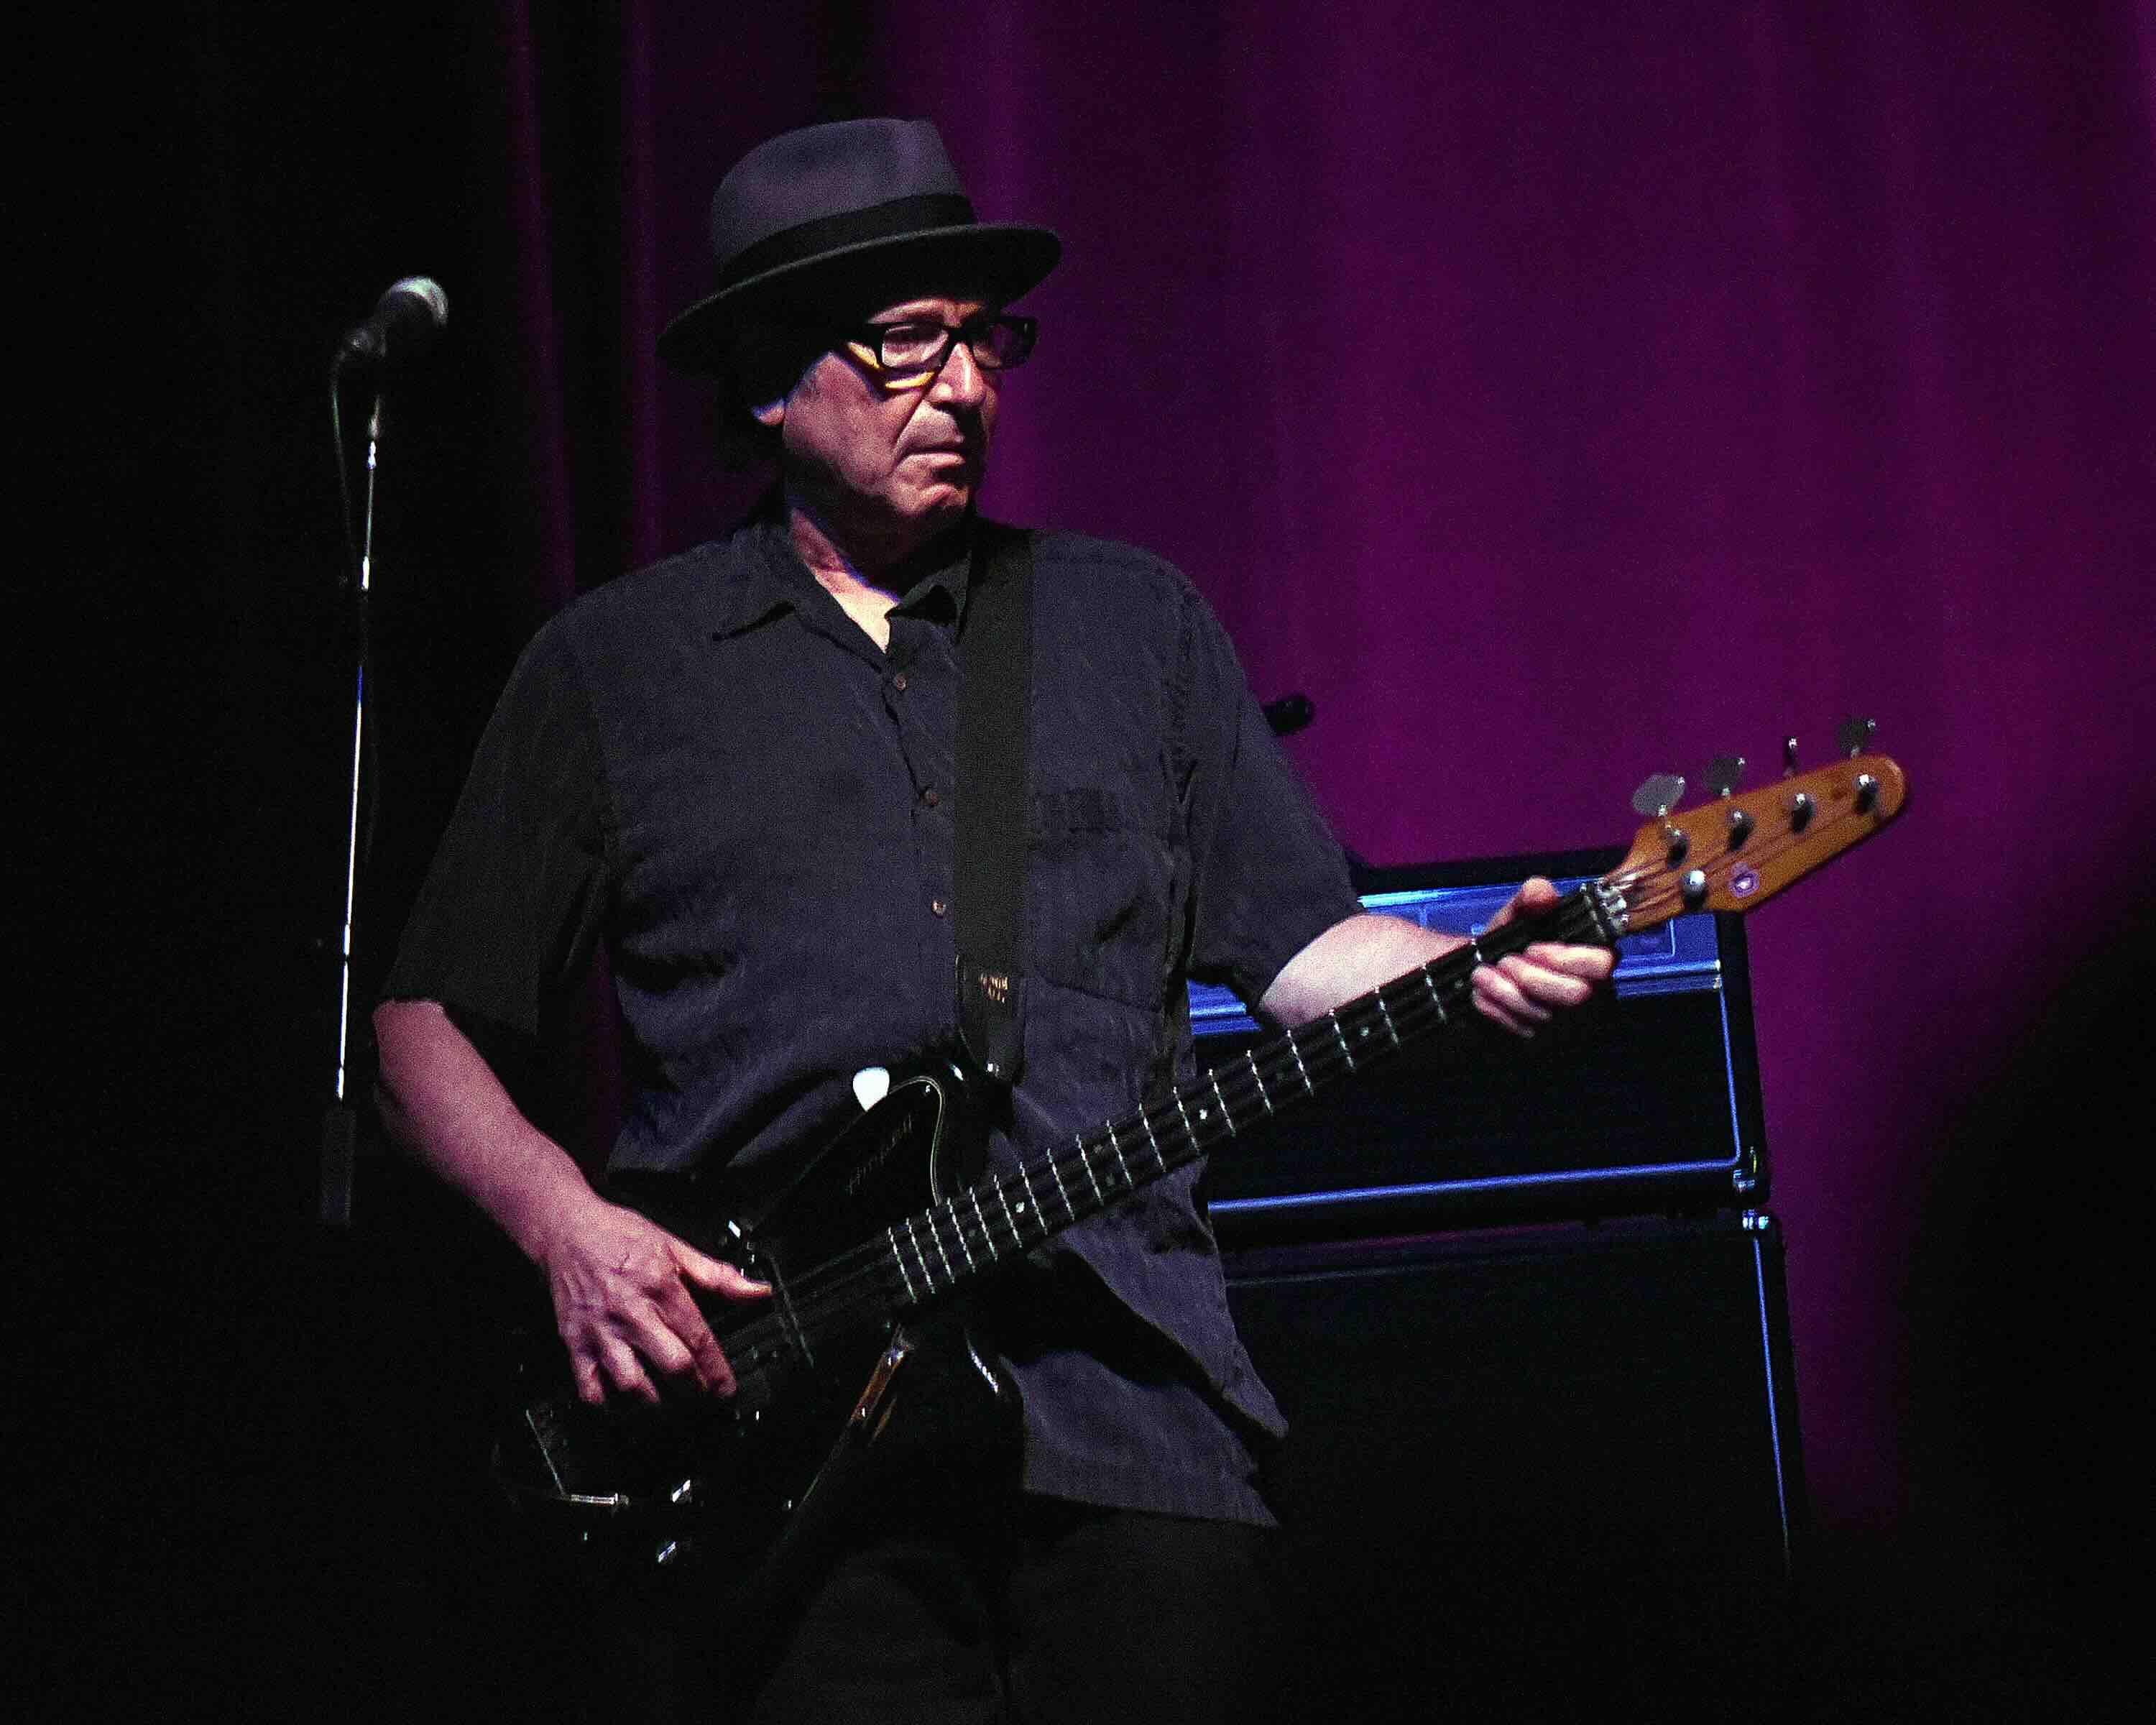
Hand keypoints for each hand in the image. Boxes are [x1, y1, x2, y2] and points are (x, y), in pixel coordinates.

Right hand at [534, 1194, 769, 1405]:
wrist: (567, 1229)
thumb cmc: (621, 1236)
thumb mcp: (676, 1249)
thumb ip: (719, 1277)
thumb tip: (758, 1292)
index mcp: (661, 1288)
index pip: (698, 1340)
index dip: (717, 1372)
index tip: (727, 1390)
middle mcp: (631, 1313)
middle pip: (671, 1366)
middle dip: (694, 1392)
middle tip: (703, 1400)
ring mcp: (600, 1331)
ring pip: (631, 1385)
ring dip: (656, 1406)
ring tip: (669, 1406)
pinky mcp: (574, 1343)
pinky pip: (590, 1389)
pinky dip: (610, 1407)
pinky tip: (627, 1406)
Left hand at [1468, 876, 1617, 1035]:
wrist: (1477, 973)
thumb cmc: (1509, 942)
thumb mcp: (1516, 914)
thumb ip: (1530, 898)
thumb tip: (1542, 892)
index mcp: (1591, 959)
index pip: (1604, 964)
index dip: (1568, 958)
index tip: (1532, 947)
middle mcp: (1587, 994)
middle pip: (1576, 995)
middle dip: (1533, 977)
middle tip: (1503, 961)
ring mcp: (1565, 1023)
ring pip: (1545, 1016)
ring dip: (1505, 991)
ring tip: (1481, 974)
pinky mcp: (1541, 1042)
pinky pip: (1523, 1032)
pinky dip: (1496, 1009)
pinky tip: (1479, 994)